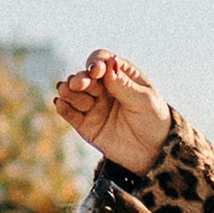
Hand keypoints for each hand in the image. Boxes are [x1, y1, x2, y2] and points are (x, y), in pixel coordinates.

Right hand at [53, 50, 172, 174]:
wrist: (153, 151)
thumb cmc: (153, 119)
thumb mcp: (144, 101)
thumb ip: (124, 85)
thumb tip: (109, 64)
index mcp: (120, 75)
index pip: (102, 61)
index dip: (96, 63)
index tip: (97, 72)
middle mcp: (103, 87)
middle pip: (84, 76)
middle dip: (79, 79)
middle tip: (79, 84)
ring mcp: (93, 105)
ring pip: (72, 92)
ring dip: (68, 91)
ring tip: (68, 93)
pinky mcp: (85, 124)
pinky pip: (69, 113)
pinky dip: (63, 107)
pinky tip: (60, 104)